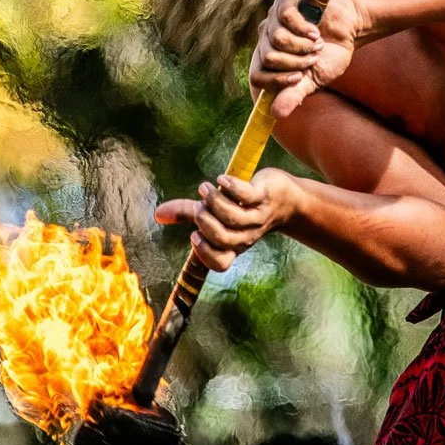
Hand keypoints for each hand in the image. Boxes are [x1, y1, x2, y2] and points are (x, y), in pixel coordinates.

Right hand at [154, 167, 301, 272]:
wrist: (287, 198)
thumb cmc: (246, 206)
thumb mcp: (216, 212)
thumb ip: (187, 213)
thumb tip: (158, 214)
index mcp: (234, 245)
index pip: (221, 263)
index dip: (205, 253)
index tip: (194, 235)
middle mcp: (247, 236)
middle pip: (223, 238)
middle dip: (205, 221)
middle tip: (199, 205)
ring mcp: (257, 217)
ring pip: (233, 217)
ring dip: (214, 201)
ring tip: (205, 189)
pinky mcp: (264, 196)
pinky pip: (246, 195)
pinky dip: (230, 187)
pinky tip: (222, 180)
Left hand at [249, 0, 364, 117]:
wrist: (351, 28)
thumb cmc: (330, 55)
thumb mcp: (313, 80)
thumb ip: (294, 95)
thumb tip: (276, 116)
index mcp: (268, 59)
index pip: (257, 76)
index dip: (277, 81)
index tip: (300, 78)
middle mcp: (266, 38)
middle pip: (268, 58)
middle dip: (296, 63)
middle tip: (314, 58)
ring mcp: (273, 18)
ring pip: (277, 39)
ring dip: (303, 46)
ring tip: (317, 43)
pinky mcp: (285, 1)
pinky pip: (285, 19)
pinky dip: (304, 30)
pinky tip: (315, 32)